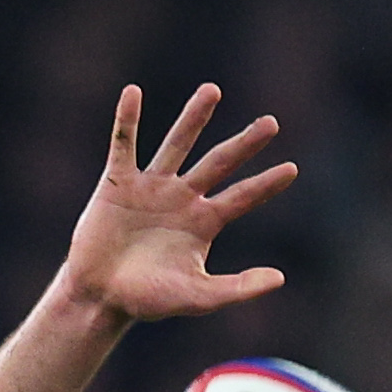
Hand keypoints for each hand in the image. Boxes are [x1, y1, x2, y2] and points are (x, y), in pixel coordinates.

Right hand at [59, 85, 294, 326]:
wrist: (98, 297)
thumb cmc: (147, 300)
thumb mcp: (198, 297)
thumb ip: (237, 288)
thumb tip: (279, 279)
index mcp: (203, 222)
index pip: (242, 196)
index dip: (266, 184)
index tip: (292, 170)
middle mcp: (182, 198)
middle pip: (219, 163)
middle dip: (244, 144)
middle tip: (272, 123)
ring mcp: (150, 187)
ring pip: (177, 144)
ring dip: (194, 118)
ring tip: (213, 91)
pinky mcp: (117, 183)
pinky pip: (124, 145)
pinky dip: (127, 120)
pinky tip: (132, 93)